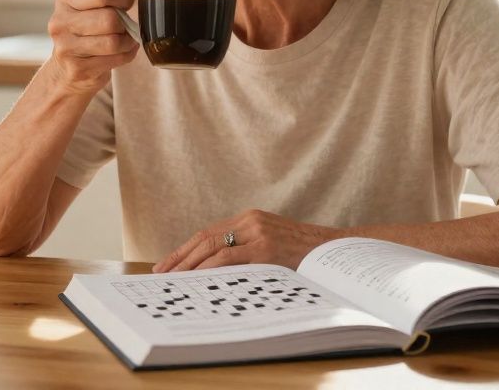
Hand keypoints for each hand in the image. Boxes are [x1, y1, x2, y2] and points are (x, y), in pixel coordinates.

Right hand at [45, 0, 139, 95]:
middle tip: (126, 24)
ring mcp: (66, 48)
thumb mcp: (92, 5)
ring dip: (128, 40)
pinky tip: (122, 51)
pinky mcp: (77, 69)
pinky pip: (116, 59)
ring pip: (114, 41)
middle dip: (125, 22)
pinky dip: (126, 54)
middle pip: (110, 19)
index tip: (129, 0)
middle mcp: (60, 22)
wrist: (65, 71)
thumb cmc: (85, 31)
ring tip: (126, 38)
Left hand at [152, 209, 342, 272]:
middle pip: (205, 237)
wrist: (336, 251)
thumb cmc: (306, 254)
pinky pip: (229, 258)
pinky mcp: (266, 248)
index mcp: (251, 218)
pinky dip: (209, 268)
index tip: (168, 263)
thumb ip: (250, 250)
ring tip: (175, 280)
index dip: (186, 248)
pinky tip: (198, 279)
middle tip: (162, 273)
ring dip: (190, 264)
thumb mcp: (274, 245)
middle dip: (180, 256)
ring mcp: (258, 232)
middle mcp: (251, 221)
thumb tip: (218, 271)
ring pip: (213, 247)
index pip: (209, 233)